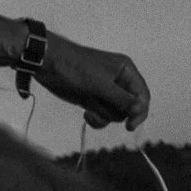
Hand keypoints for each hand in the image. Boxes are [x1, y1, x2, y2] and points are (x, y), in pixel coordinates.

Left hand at [36, 34, 150, 129]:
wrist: (48, 64)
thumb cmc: (75, 68)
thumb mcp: (100, 84)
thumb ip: (122, 98)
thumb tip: (140, 110)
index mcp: (125, 70)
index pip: (142, 95)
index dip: (140, 112)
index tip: (130, 126)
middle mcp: (119, 81)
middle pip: (130, 107)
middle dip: (116, 112)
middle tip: (100, 108)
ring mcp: (106, 92)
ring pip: (116, 114)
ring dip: (103, 115)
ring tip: (89, 109)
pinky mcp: (94, 99)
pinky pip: (103, 116)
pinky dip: (96, 119)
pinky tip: (86, 115)